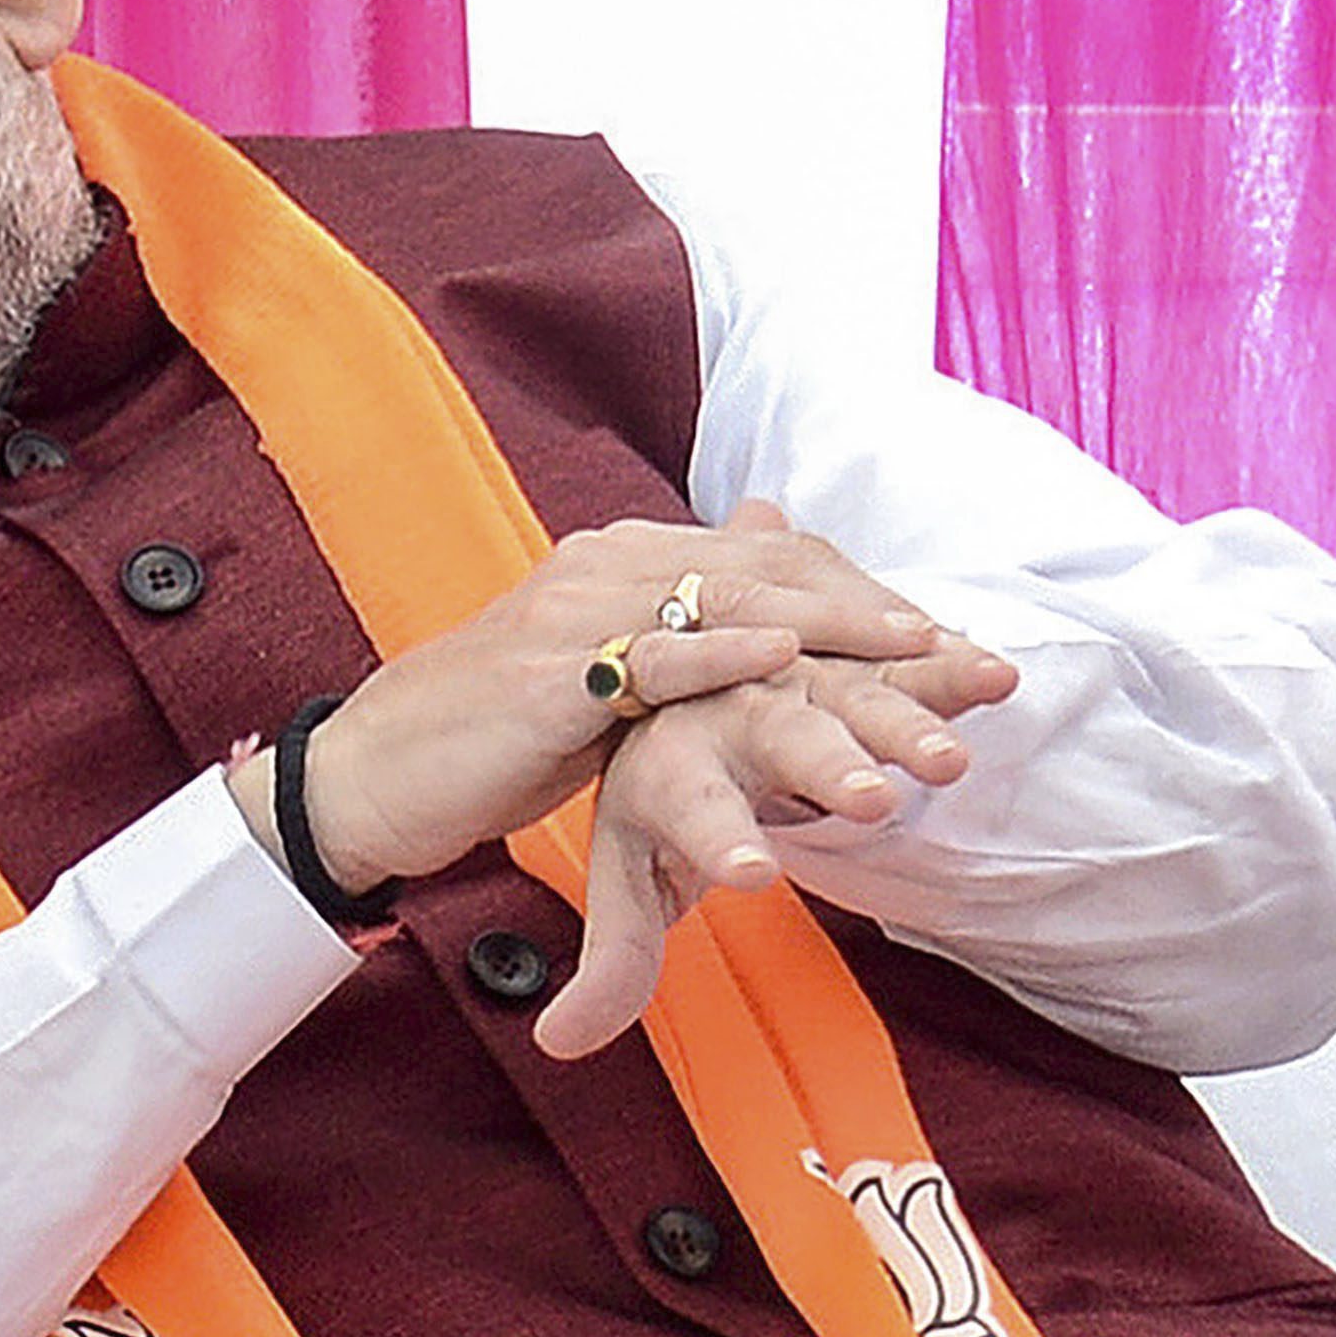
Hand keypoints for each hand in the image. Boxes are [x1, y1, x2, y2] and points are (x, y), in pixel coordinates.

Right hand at [294, 502, 947, 895]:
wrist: (369, 776)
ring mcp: (571, 616)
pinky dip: (723, 649)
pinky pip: (650, 653)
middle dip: (874, 610)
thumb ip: (665, 650)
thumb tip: (755, 640)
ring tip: (915, 654)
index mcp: (614, 565)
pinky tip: (788, 654)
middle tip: (965, 649)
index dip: (859, 592)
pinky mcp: (547, 677)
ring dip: (833, 630)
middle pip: (763, 570)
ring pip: (726, 604)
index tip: (945, 639)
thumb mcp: (590, 684)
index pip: (761, 560)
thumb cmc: (480, 741)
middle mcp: (598, 570)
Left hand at [532, 641, 1021, 1058]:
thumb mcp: (636, 875)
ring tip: (947, 761)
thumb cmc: (666, 801)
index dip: (719, 841)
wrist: (689, 697)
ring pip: (853, 699)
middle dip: (827, 767)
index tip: (750, 875)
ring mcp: (800, 685)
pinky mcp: (858, 666)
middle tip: (870, 802)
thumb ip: (616, 961)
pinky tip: (997, 677)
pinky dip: (951, 671)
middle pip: (783, 741)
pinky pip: (906, 666)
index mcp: (671, 771)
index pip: (693, 811)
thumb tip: (560, 1043)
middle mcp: (734, 718)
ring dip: (903, 723)